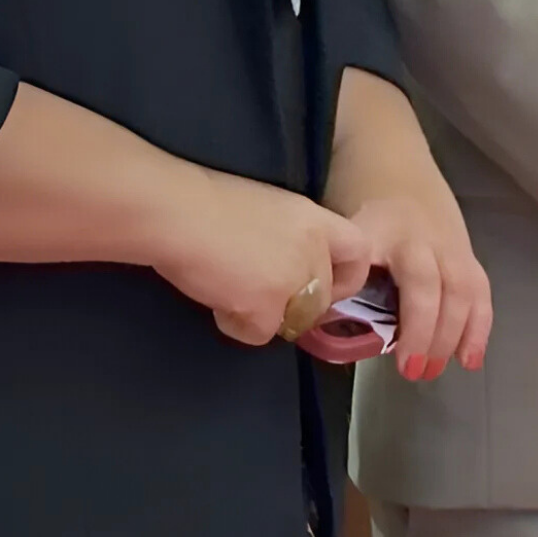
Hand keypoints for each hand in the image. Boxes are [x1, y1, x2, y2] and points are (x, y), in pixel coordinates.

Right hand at [154, 174, 378, 351]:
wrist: (178, 213)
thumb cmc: (207, 202)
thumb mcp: (269, 209)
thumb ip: (291, 238)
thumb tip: (283, 264)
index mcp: (316, 220)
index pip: (359, 253)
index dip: (346, 276)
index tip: (325, 286)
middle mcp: (314, 251)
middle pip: (323, 298)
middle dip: (295, 304)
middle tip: (260, 295)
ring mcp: (293, 282)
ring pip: (294, 321)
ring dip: (265, 315)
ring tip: (230, 290)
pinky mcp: (266, 308)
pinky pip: (258, 334)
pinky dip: (235, 324)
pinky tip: (216, 299)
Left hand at [320, 71, 495, 380]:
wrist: (387, 152)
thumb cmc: (350, 194)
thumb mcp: (330, 223)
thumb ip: (329, 268)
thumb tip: (318, 324)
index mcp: (380, 229)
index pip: (383, 268)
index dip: (382, 302)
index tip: (376, 345)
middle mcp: (419, 236)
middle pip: (430, 285)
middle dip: (425, 331)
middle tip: (411, 372)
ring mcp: (448, 243)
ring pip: (461, 290)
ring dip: (453, 334)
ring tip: (438, 370)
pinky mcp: (465, 250)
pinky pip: (479, 289)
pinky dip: (479, 325)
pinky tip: (471, 357)